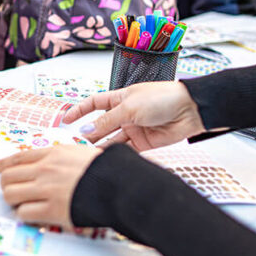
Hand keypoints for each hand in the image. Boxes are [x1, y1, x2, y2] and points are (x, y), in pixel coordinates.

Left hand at [0, 145, 100, 227]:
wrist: (119, 185)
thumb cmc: (103, 170)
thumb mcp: (78, 153)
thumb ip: (57, 157)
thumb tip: (40, 163)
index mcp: (52, 153)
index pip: (16, 158)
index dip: (3, 165)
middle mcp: (45, 170)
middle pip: (7, 177)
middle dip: (7, 185)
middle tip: (13, 190)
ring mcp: (47, 190)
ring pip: (10, 194)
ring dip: (14, 200)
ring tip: (22, 203)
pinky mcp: (52, 210)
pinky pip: (24, 213)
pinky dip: (24, 215)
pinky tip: (32, 214)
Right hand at [62, 81, 205, 150]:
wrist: (190, 110)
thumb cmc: (163, 98)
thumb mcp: (129, 107)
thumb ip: (106, 121)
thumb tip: (86, 130)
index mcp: (120, 98)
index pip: (94, 104)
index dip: (79, 111)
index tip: (65, 119)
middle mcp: (125, 113)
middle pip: (101, 125)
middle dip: (89, 133)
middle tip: (77, 144)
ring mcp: (134, 128)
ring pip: (111, 139)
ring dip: (100, 146)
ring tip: (88, 154)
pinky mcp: (143, 143)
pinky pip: (124, 150)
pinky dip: (115, 154)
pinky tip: (106, 157)